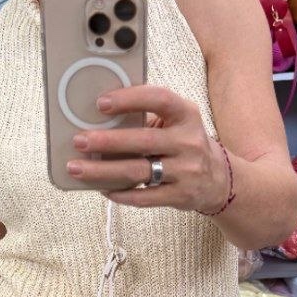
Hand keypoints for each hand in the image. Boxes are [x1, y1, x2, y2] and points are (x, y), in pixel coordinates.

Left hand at [65, 84, 229, 211]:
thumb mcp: (177, 123)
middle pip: (142, 141)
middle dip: (107, 141)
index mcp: (186, 115)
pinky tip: (101, 189)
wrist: (219, 180)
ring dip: (102, 171)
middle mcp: (188, 142)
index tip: (101, 103)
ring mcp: (186, 171)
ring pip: (137, 172)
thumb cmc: (185, 144)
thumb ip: (147, 118)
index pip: (159, 99)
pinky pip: (143, 198)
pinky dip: (119, 194)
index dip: (129, 99)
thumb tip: (98, 119)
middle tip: (79, 140)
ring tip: (77, 168)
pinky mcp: (180, 196)